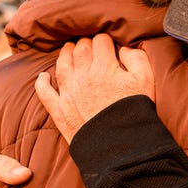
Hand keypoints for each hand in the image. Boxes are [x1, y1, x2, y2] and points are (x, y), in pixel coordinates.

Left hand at [35, 33, 154, 141]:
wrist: (121, 147)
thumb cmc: (136, 112)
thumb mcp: (146, 80)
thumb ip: (136, 58)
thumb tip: (123, 48)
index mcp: (104, 67)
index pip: (100, 41)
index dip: (105, 40)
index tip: (108, 44)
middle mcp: (83, 76)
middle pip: (80, 50)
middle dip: (85, 43)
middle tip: (90, 44)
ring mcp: (69, 93)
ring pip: (62, 65)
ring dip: (65, 54)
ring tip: (69, 49)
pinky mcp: (60, 111)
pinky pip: (45, 93)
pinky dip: (42, 82)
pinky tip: (43, 76)